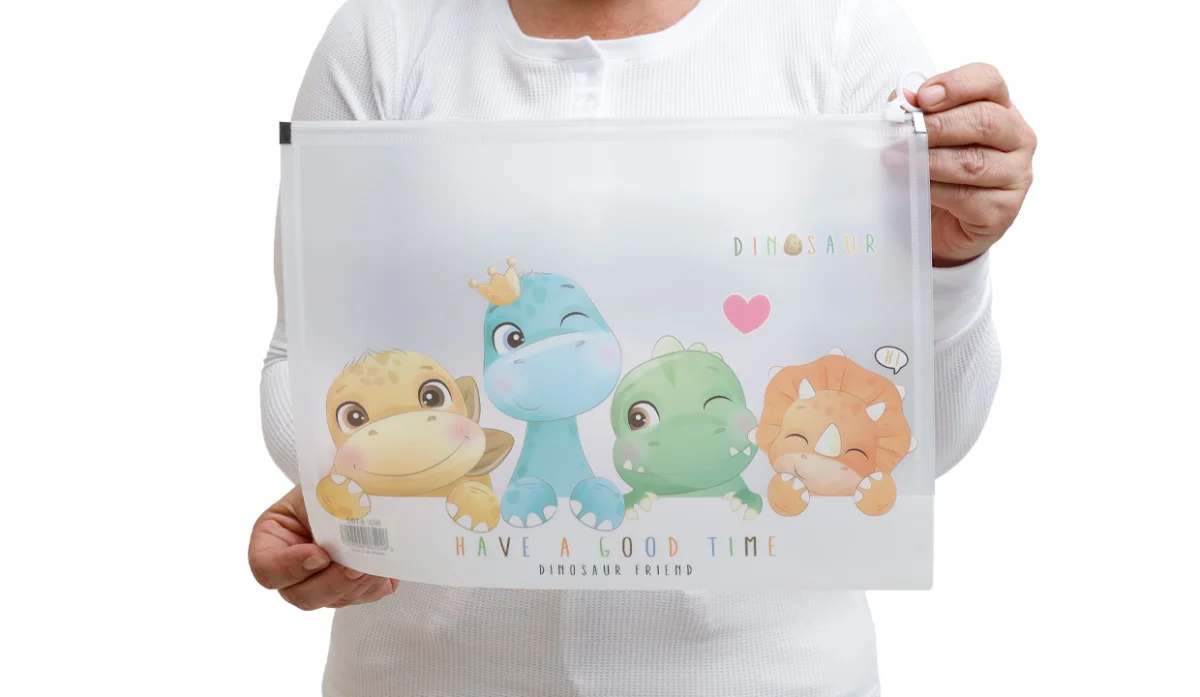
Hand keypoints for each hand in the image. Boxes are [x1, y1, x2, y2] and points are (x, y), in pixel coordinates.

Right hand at [248, 485, 397, 610]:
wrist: (353, 487)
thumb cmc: (327, 483)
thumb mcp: (316, 487)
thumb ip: (321, 503)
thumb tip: (345, 509)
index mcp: (270, 543)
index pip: (267, 570)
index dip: (291, 568)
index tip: (319, 554)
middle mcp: (291, 573)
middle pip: (301, 596)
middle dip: (332, 583)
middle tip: (355, 567)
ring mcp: (320, 584)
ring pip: (334, 600)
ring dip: (357, 585)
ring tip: (376, 564)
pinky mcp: (350, 588)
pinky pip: (360, 598)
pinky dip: (373, 585)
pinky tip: (384, 568)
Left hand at [908, 63, 1036, 266]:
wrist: (938, 223)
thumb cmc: (935, 173)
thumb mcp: (922, 137)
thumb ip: (915, 114)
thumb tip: (903, 99)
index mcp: (1000, 109)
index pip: (989, 81)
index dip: (956, 85)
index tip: (923, 97)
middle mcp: (1018, 138)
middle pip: (985, 120)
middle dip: (939, 125)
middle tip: (905, 133)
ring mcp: (1016, 175)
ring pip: (974, 161)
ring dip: (931, 160)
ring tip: (897, 160)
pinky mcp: (1004, 209)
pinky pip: (968, 197)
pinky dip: (936, 191)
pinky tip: (916, 188)